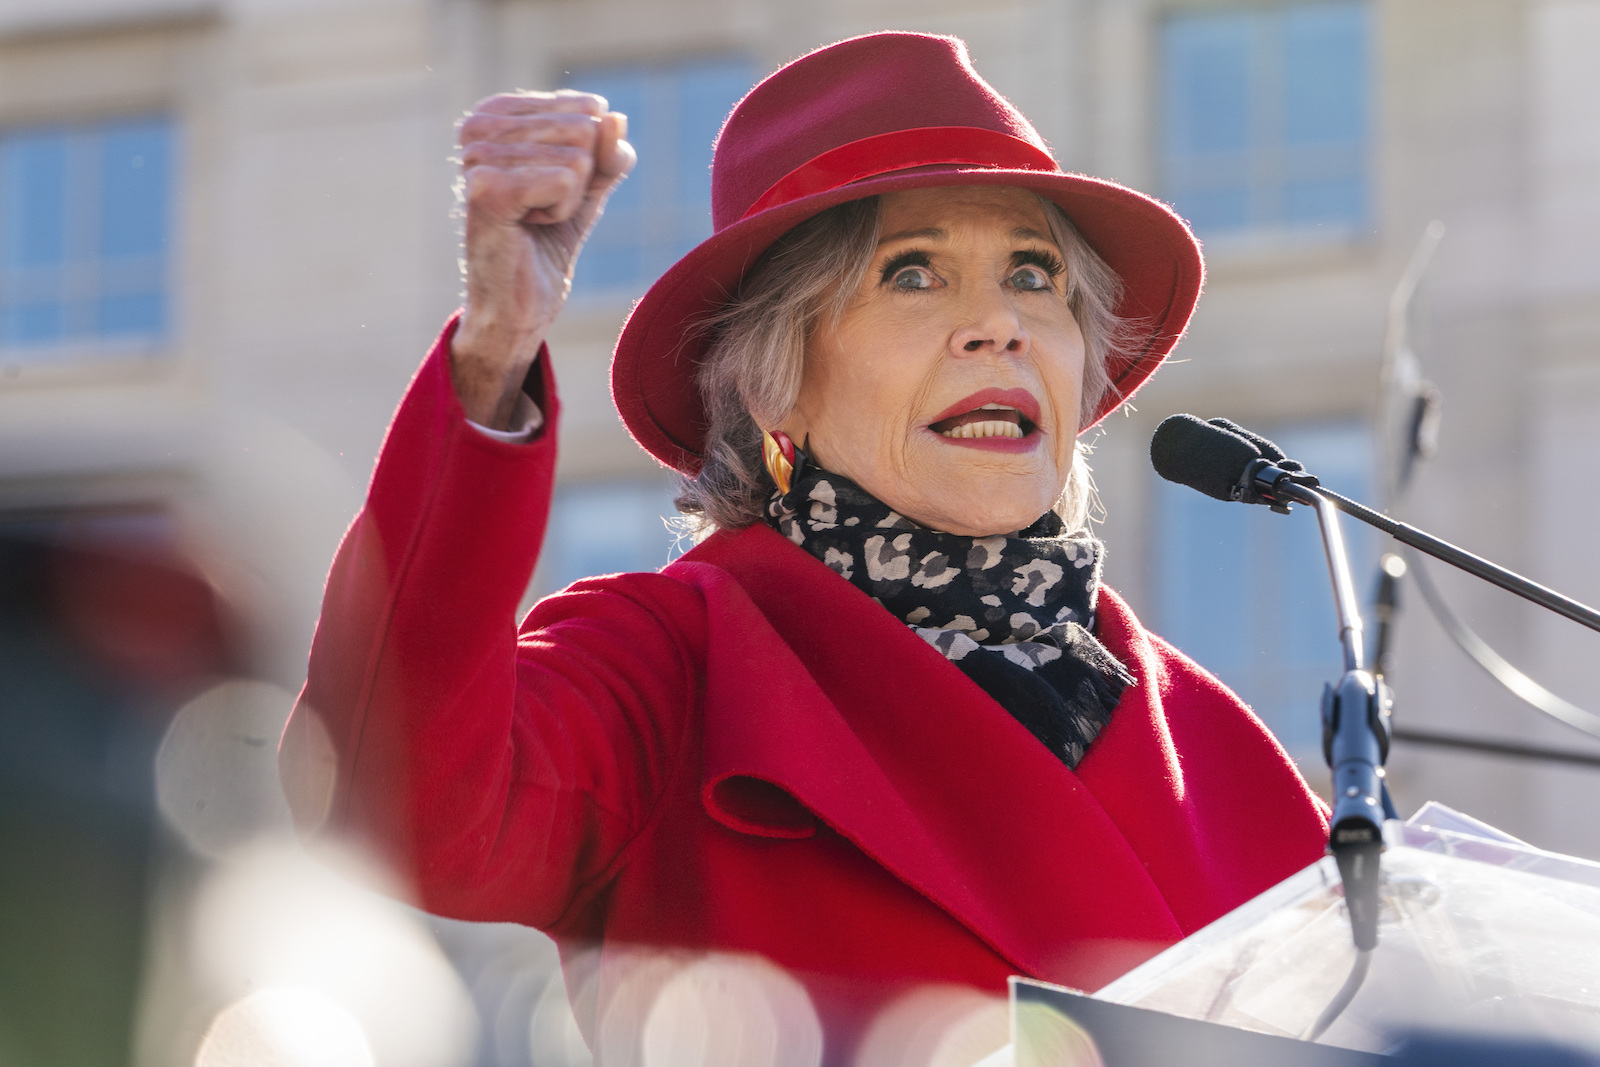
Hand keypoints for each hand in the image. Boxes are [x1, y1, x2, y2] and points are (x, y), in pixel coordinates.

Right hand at [451, 91, 634, 427]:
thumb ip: (608, 151)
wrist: (518, 307)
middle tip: (543, 211)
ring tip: (532, 220)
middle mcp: (477, 128)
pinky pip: (565, 180)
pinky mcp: (486, 189)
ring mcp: (477, 157)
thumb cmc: (545, 244)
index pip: (586, 108)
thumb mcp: (589, 188)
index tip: (551, 190)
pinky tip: (528, 228)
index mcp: (495, 114)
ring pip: (578, 157)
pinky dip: (562, 212)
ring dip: (569, 200)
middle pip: (585, 129)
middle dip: (581, 181)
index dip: (589, 159)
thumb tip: (615, 118)